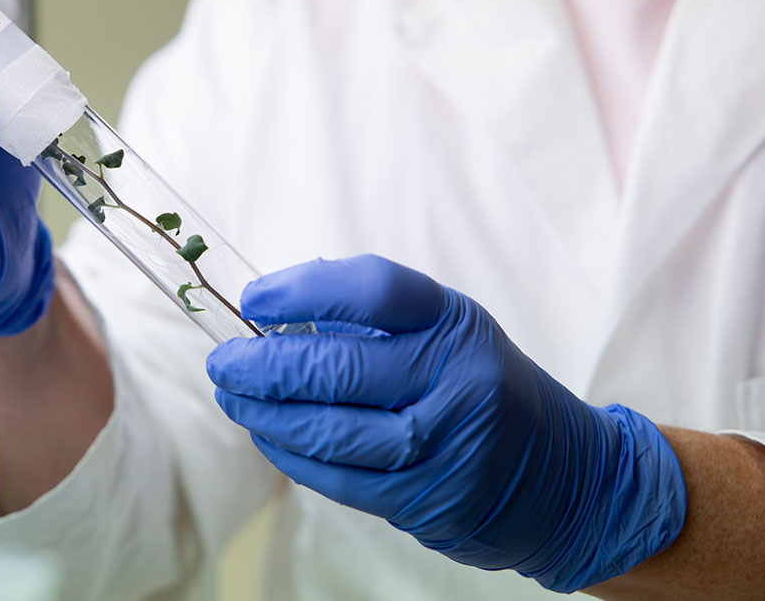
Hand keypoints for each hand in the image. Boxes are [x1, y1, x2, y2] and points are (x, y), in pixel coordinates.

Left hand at [207, 255, 685, 591]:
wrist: (566, 479)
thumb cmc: (484, 387)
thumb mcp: (451, 331)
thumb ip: (376, 319)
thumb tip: (278, 309)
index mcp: (455, 324)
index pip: (372, 291)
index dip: (303, 290)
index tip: (255, 299)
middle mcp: (455, 381)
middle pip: (336, 367)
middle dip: (262, 364)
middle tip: (224, 358)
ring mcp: (442, 446)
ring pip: (329, 430)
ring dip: (264, 413)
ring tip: (232, 395)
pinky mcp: (426, 501)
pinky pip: (338, 478)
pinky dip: (290, 455)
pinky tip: (266, 436)